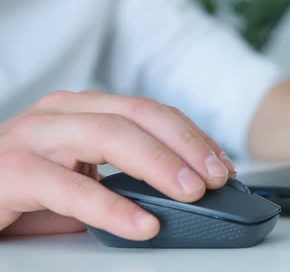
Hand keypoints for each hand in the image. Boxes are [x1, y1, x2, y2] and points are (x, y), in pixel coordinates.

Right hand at [0, 91, 235, 239]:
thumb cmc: (26, 188)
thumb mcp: (86, 177)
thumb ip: (127, 177)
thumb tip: (185, 191)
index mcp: (84, 110)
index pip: (150, 112)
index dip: (192, 136)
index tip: (222, 165)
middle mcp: (61, 114)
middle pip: (138, 115)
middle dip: (185, 145)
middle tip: (216, 177)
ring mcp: (34, 137)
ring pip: (109, 136)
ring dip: (159, 164)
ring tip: (191, 193)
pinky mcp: (11, 171)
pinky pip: (70, 187)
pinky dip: (112, 207)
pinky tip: (142, 224)